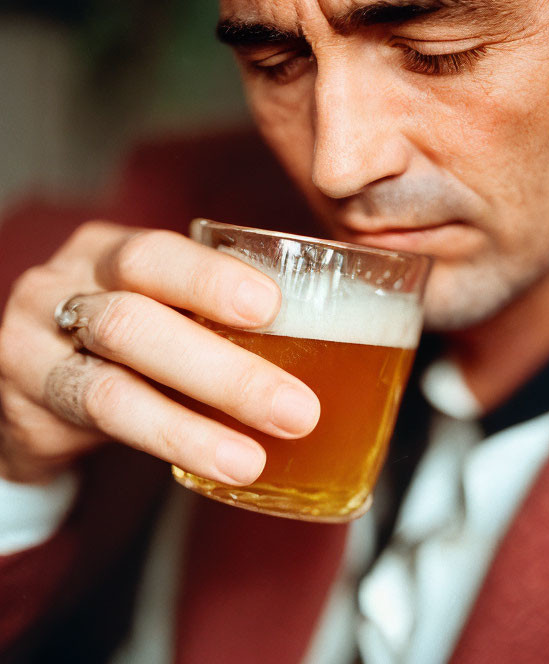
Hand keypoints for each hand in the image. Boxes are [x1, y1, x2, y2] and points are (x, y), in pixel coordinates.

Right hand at [0, 222, 319, 484]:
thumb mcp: (168, 308)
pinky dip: (167, 443)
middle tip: (297, 409)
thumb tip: (349, 334)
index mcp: (114, 253)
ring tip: (254, 458)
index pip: (157, 255)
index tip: (273, 306)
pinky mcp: (29, 404)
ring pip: (111, 385)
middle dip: (224, 369)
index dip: (211, 279)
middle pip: (135, 320)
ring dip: (192, 426)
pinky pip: (96, 426)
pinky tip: (217, 464)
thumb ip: (227, 313)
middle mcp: (67, 288)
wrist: (37, 385)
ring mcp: (38, 346)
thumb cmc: (130, 338)